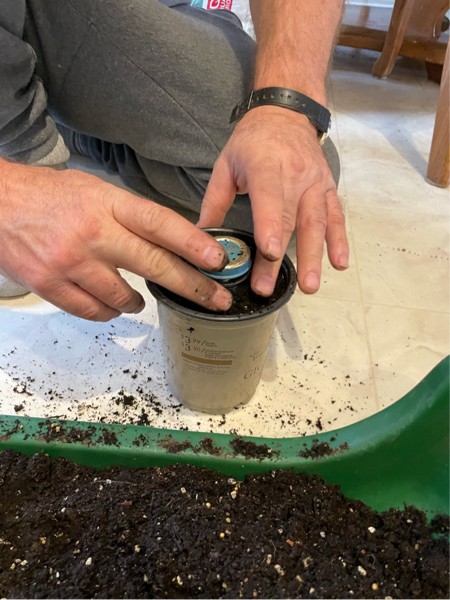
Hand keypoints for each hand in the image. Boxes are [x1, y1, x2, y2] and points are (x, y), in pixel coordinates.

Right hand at [0, 161, 231, 320]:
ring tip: (140, 298)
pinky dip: (108, 312)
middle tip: (217, 300)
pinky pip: (93, 311)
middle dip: (192, 286)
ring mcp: (70, 262)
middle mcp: (92, 232)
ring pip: (124, 297)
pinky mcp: (51, 284)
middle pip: (153, 264)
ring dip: (139, 303)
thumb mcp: (95, 191)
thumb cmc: (49, 196)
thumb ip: (130, 215)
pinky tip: (111, 304)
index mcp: (107, 203)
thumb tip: (172, 241)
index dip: (192, 243)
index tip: (218, 260)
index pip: (159, 223)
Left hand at [198, 106, 348, 295]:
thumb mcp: (226, 163)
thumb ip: (214, 201)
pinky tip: (339, 263)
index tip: (269, 252)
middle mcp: (295, 176)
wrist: (287, 113)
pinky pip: (336, 217)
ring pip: (317, 223)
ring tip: (310, 285)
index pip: (270, 199)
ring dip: (314, 256)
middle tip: (271, 286)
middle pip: (290, 221)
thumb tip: (201, 236)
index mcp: (266, 166)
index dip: (270, 226)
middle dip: (281, 257)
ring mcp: (315, 183)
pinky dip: (339, 240)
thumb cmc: (253, 141)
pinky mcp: (327, 189)